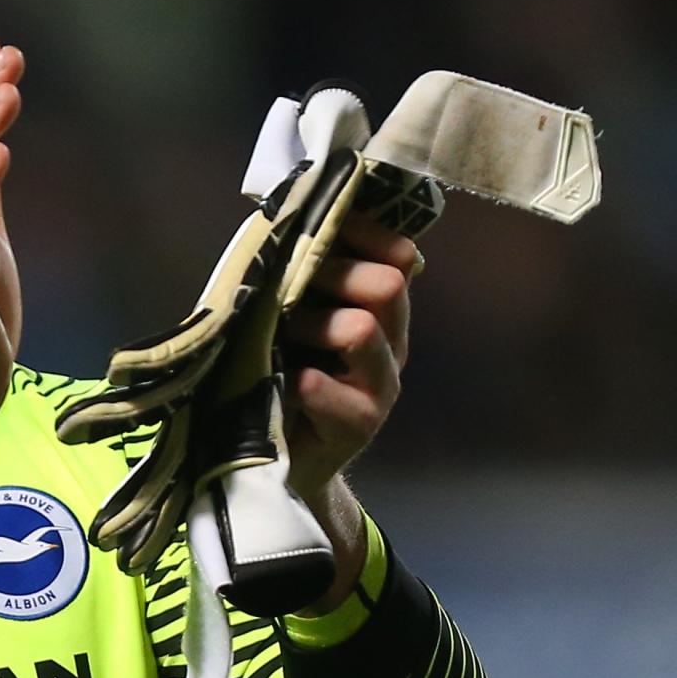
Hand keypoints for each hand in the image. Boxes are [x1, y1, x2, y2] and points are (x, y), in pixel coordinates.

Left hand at [281, 212, 416, 504]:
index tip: (318, 224)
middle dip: (335, 275)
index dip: (361, 233)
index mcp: (381, 313)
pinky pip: (323, 387)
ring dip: (312, 324)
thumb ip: (299, 279)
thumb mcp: (289, 321)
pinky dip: (296, 379)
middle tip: (294, 289)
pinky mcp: (358, 427)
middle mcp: (391, 346)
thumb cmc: (280, 381)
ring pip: (362, 328)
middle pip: (388, 285)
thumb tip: (286, 216)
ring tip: (282, 339)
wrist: (280, 461)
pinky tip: (278, 383)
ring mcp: (380, 387)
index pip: (398, 257)